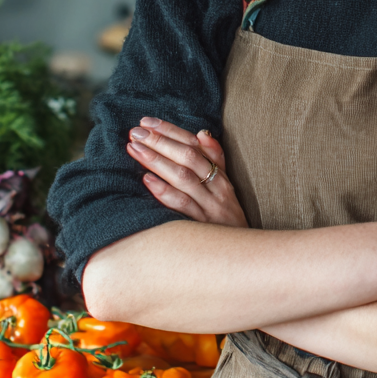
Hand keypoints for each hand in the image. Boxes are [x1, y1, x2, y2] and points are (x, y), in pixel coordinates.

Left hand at [127, 118, 247, 227]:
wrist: (241, 255)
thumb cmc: (228, 220)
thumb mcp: (226, 188)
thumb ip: (215, 160)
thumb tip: (201, 133)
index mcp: (221, 176)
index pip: (195, 145)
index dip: (171, 131)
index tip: (147, 122)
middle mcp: (217, 188)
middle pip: (188, 157)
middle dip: (160, 141)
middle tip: (136, 132)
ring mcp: (209, 206)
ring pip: (182, 177)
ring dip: (157, 160)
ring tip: (135, 149)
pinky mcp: (201, 226)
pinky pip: (182, 205)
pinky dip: (164, 191)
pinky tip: (147, 180)